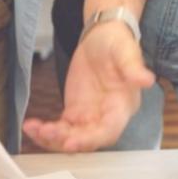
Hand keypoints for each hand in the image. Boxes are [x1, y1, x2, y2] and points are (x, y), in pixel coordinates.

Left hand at [23, 22, 153, 151]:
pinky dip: (45, 131)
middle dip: (66, 140)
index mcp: (123, 105)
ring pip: (72, 137)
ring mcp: (90, 116)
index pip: (109, 130)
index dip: (92, 139)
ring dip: (52, 139)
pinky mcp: (75, 113)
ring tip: (34, 129)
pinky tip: (31, 126)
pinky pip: (60, 129)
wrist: (102, 37)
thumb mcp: (125, 51)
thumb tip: (147, 79)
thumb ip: (133, 67)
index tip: (72, 141)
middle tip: (46, 133)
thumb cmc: (117, 43)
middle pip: (88, 140)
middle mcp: (107, 116)